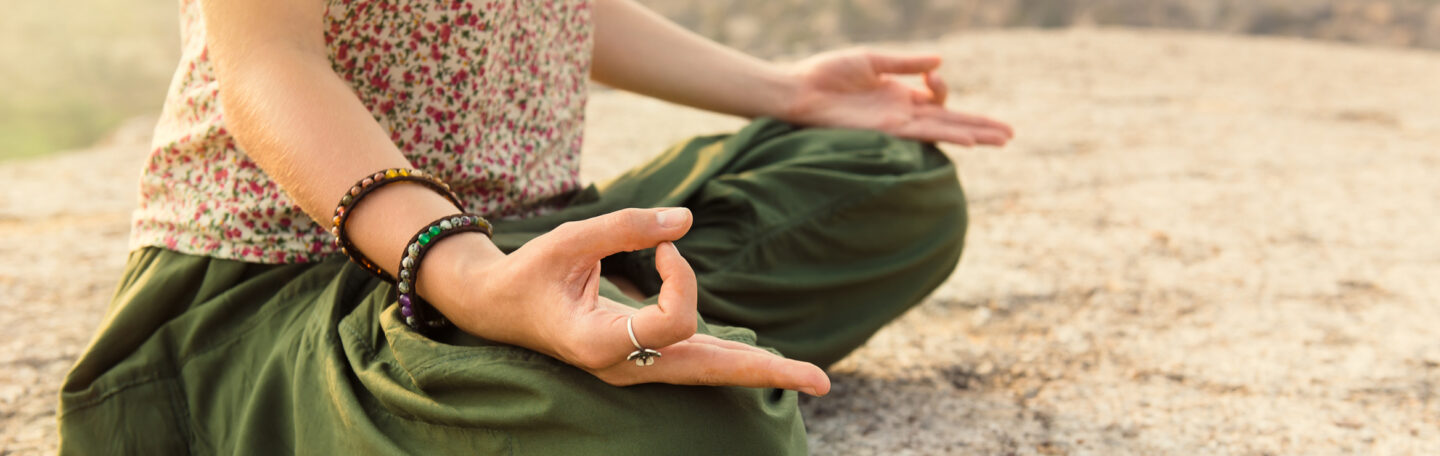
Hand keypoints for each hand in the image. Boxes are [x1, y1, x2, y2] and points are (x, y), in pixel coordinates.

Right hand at [424, 208, 830, 394]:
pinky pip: (692, 360)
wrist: (495, 307)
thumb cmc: (528, 272)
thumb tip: (687, 220)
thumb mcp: (569, 240)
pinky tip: (764, 361)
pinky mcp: (637, 359)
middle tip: (821, 381)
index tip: (667, 247)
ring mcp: (631, 369)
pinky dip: (729, 358)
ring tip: (809, 378)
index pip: (672, 323)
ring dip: (755, 370)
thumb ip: (626, 227)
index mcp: (597, 343)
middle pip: (706, 372)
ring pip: (703, 372)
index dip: (683, 279)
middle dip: (763, 372)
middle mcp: (621, 366)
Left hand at [782, 49, 1014, 146]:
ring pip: (945, 131)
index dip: (942, 87)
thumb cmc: (827, 73)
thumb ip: (906, 63)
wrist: (799, 90)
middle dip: (981, 126)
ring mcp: (896, 125)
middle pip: (951, 120)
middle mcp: (902, 113)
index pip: (937, 99)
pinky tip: (970, 141)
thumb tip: (940, 61)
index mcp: (900, 95)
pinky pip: (924, 135)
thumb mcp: (872, 60)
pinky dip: (948, 136)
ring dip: (975, 135)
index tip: (932, 76)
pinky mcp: (886, 132)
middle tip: (1011, 134)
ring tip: (1003, 140)